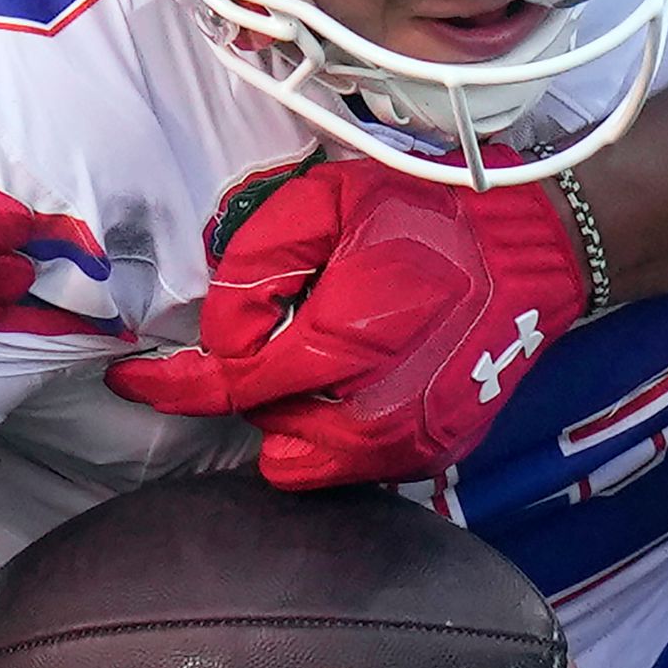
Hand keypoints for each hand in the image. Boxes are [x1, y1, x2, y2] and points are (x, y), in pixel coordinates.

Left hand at [107, 156, 590, 487]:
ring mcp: (407, 443)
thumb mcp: (327, 202)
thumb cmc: (434, 215)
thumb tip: (224, 328)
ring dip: (290, 413)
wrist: (538, 251)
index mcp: (342, 345)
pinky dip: (335, 430)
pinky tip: (362, 378)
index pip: (230, 386)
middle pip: (262, 422)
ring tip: (323, 355)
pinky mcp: (433, 454)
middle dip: (255, 378)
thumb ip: (257, 260)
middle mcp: (372, 413)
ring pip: (300, 457)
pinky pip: (350, 464)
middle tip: (291, 321)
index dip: (169, 387)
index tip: (128, 381)